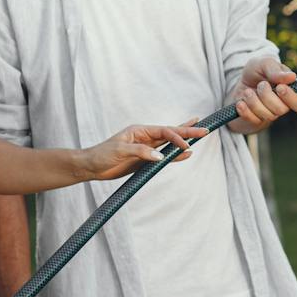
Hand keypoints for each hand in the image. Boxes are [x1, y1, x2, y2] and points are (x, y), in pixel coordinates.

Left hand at [80, 120, 206, 179]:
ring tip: (199, 134)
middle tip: (205, 129)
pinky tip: (186, 153)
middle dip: (187, 131)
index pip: (163, 131)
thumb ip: (141, 152)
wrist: (92, 167)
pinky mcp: (145, 160)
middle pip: (170, 133)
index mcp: (139, 130)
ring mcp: (147, 148)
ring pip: (169, 143)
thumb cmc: (102, 155)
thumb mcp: (120, 151)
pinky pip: (164, 156)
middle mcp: (145, 137)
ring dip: (184, 140)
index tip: (186, 146)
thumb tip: (160, 156)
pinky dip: (175, 155)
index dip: (177, 137)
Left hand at [231, 56, 296, 133]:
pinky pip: (253, 119)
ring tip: (247, 91)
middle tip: (261, 84)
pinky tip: (241, 102)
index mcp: (291, 90)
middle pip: (282, 110)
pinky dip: (245, 109)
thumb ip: (276, 70)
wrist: (239, 81)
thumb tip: (292, 77)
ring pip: (266, 115)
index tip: (280, 87)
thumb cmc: (257, 71)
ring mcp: (270, 113)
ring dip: (254, 100)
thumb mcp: (264, 64)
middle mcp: (283, 104)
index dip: (292, 98)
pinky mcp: (257, 120)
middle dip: (267, 95)